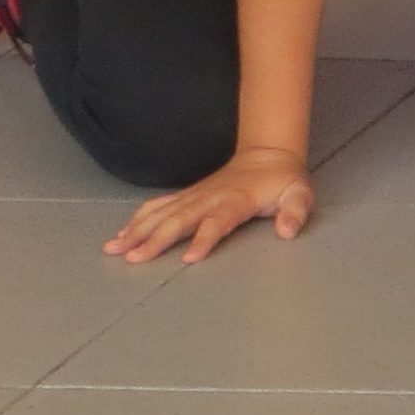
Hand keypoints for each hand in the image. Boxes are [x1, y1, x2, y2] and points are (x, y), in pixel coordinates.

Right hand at [106, 144, 312, 265]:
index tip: (189, 259)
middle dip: (156, 239)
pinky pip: (158, 206)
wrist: (268, 155)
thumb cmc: (283, 181)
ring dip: (137, 230)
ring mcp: (195, 195)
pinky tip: (120, 235)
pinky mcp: (186, 195)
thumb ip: (295, 212)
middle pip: (180, 219)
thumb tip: (287, 232)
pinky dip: (137, 219)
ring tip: (114, 248)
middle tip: (134, 258)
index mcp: (237, 200)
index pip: (218, 221)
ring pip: (161, 212)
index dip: (205, 239)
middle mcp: (210, 197)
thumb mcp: (300, 194)